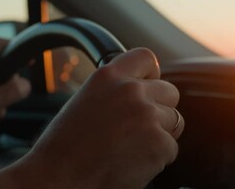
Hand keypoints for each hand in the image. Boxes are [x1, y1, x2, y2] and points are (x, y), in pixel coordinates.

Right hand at [19, 48, 183, 188]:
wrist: (60, 177)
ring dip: (159, 134)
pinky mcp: (159, 143)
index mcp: (108, 76)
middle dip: (159, 108)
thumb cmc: (64, 145)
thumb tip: (139, 89)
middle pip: (169, 91)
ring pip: (174, 120)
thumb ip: (114, 89)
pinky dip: (157, 158)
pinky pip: (171, 148)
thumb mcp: (85, 100)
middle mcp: (130, 90)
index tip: (147, 85)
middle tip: (136, 127)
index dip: (150, 74)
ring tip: (129, 147)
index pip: (145, 57)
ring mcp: (147, 116)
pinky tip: (131, 162)